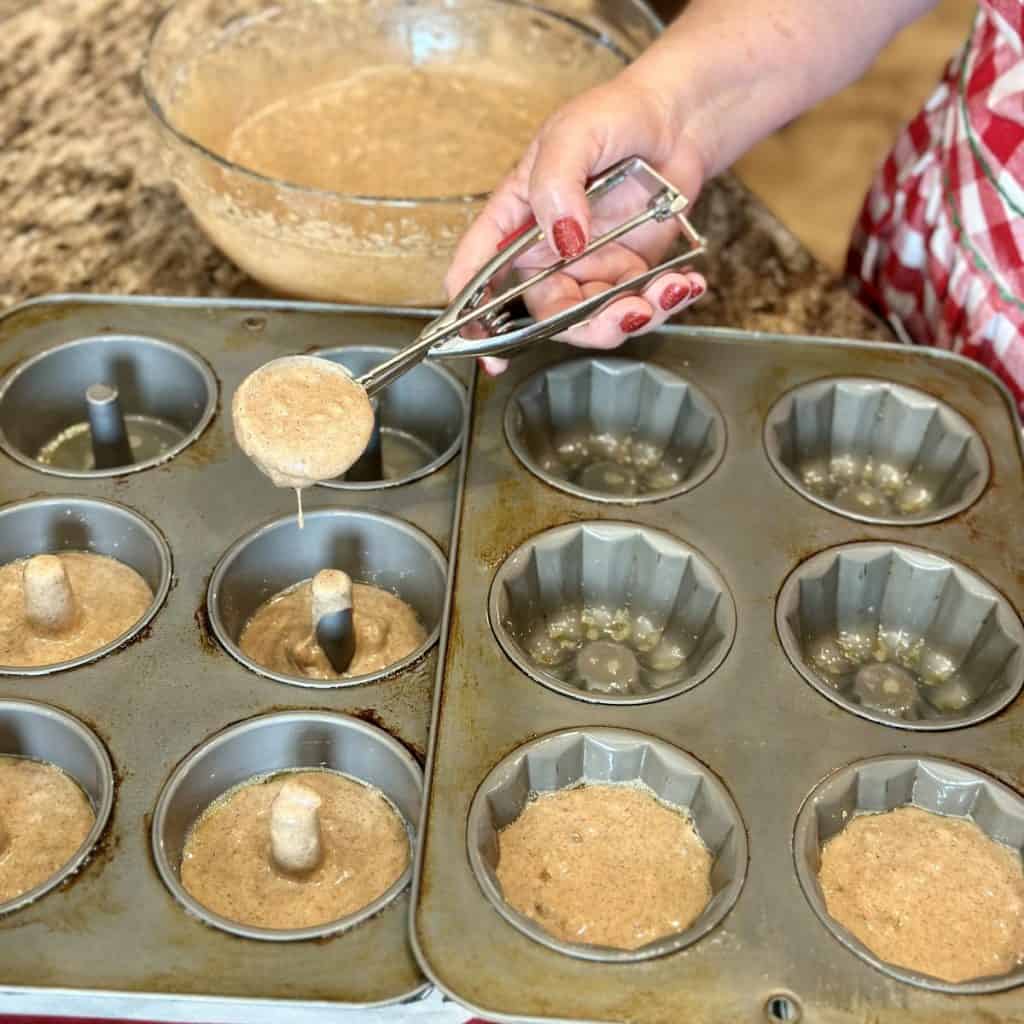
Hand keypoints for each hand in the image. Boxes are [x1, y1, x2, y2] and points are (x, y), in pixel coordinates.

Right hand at [444, 75, 706, 374]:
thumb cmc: (614, 115)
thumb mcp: (573, 134)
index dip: (473, 318)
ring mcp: (587, 267)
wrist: (677, 120)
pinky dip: (664, 303)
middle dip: (585, 324)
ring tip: (669, 291)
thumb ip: (556, 185)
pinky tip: (686, 283)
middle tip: (626, 312)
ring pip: (594, 319)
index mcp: (515, 220)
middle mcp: (546, 253)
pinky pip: (636, 306)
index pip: (478, 272)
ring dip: (631, 317)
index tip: (487, 352)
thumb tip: (562, 240)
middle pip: (546, 312)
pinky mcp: (626, 273)